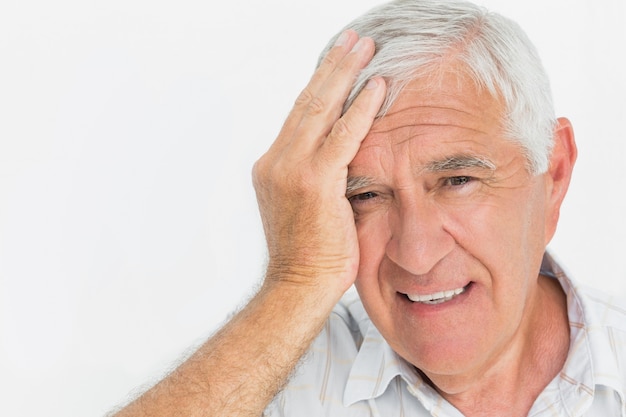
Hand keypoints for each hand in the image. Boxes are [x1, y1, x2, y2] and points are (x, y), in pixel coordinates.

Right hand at [252, 31, 385, 297]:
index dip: (320, 85)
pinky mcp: (315, 183)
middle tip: (351, 40)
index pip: (299, 116)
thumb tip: (341, 156)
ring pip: (320, 109)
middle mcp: (276, 161)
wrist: (297, 286)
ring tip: (364, 47)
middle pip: (306, 101)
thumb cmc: (307, 253)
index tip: (336, 62)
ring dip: (344, 74)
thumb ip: (316, 175)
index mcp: (273, 166)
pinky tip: (377, 86)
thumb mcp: (304, 206)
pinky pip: (342, 136)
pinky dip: (360, 109)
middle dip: (332, 66)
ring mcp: (291, 170)